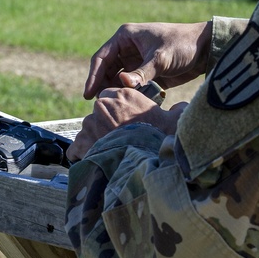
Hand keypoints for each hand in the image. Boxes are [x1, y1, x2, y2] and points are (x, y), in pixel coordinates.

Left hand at [66, 87, 186, 160]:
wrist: (148, 159)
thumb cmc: (163, 137)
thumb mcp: (175, 120)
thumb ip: (177, 110)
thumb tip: (182, 107)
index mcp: (123, 94)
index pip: (111, 95)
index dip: (117, 109)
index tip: (122, 121)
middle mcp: (103, 105)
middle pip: (99, 113)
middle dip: (105, 125)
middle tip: (118, 139)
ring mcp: (91, 123)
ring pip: (88, 130)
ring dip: (95, 140)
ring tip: (109, 154)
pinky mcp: (83, 142)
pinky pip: (76, 148)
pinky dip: (81, 156)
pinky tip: (92, 162)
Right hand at [83, 22, 211, 99]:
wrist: (207, 49)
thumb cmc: (183, 45)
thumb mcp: (161, 58)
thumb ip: (141, 72)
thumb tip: (121, 83)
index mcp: (125, 37)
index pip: (101, 57)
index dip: (93, 76)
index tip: (88, 94)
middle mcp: (128, 48)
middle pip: (107, 70)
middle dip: (103, 86)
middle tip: (100, 105)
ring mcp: (137, 61)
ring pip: (118, 79)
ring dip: (116, 91)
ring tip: (113, 106)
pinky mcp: (147, 73)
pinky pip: (133, 85)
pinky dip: (130, 94)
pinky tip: (128, 104)